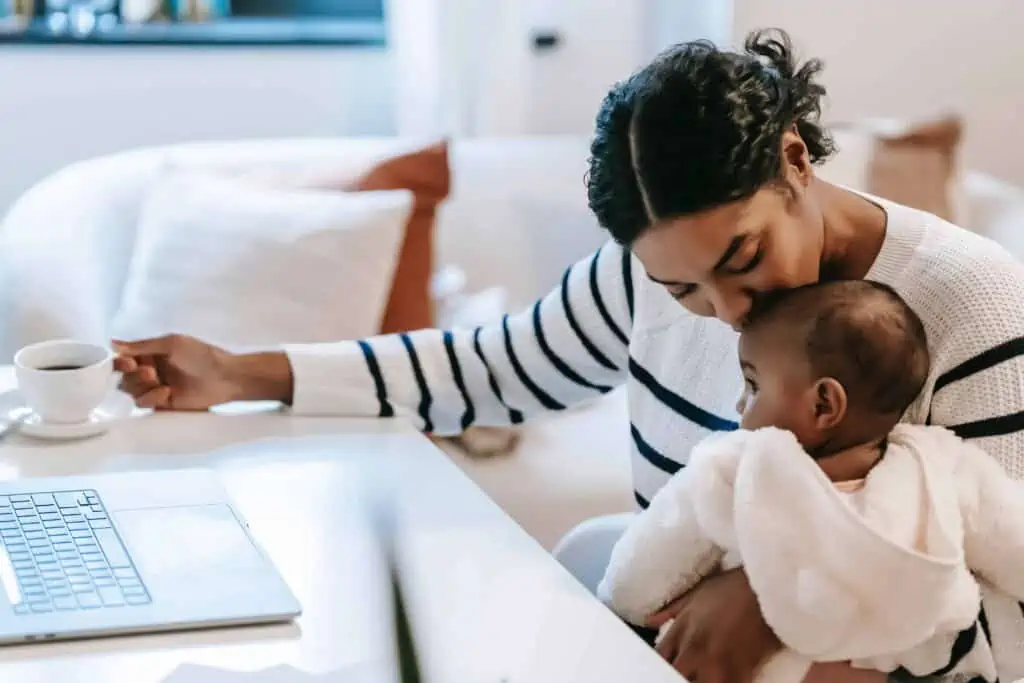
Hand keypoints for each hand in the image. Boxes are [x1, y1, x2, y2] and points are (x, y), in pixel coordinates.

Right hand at [113, 334, 243, 410]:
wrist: (224, 377)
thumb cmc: (201, 355)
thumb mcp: (172, 344)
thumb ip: (142, 346)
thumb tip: (113, 344)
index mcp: (151, 353)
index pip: (123, 358)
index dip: (119, 362)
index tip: (128, 362)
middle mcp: (150, 370)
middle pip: (124, 376)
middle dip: (132, 374)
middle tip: (150, 371)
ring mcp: (156, 387)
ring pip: (131, 390)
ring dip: (140, 385)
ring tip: (156, 379)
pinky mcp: (162, 404)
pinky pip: (144, 403)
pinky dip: (151, 397)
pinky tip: (166, 392)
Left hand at [646, 568, 780, 682]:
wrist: (764, 588)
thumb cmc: (731, 588)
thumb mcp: (696, 594)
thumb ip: (670, 611)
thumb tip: (648, 621)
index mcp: (681, 631)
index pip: (659, 659)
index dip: (661, 666)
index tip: (665, 668)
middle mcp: (694, 650)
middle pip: (675, 676)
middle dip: (677, 676)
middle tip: (687, 672)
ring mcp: (716, 663)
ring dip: (700, 681)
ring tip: (704, 676)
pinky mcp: (740, 672)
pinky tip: (724, 679)